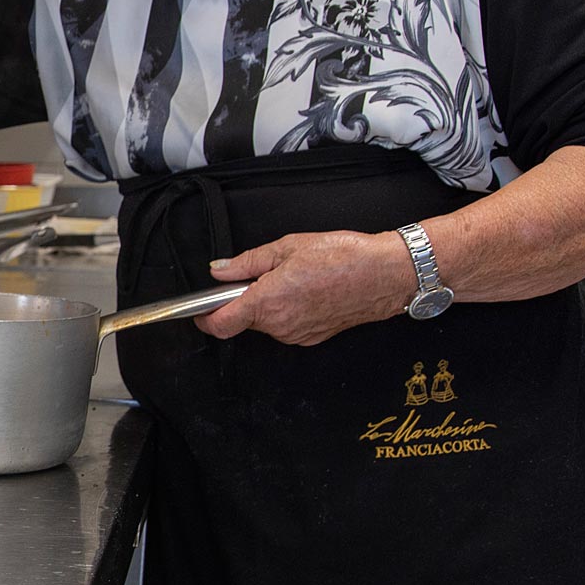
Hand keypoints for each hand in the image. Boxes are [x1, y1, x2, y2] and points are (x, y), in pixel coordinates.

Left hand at [196, 231, 417, 345]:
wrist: (386, 275)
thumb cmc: (343, 256)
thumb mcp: (287, 247)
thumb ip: (247, 262)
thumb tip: (220, 270)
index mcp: (267, 302)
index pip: (219, 325)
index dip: (203, 318)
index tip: (198, 309)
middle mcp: (279, 325)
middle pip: (242, 320)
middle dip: (244, 300)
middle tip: (263, 275)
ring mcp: (296, 334)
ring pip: (265, 323)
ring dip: (268, 305)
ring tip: (293, 279)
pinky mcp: (312, 337)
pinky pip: (286, 326)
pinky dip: (287, 311)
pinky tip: (307, 291)